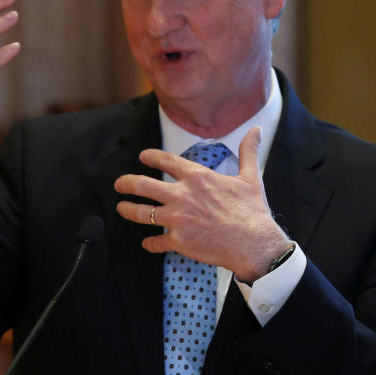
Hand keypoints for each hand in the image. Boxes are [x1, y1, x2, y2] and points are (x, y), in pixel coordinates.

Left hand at [114, 127, 290, 281]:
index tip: (142, 156)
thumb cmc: (252, 211)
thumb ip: (248, 152)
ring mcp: (177, 219)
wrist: (254, 244)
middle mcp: (182, 195)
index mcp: (197, 177)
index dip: (150, 156)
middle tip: (119, 184)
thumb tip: (256, 130)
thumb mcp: (250, 177)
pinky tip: (147, 243)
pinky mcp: (178, 241)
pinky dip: (150, 243)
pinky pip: (156, 242)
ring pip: (142, 213)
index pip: (166, 160)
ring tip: (121, 208)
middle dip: (126, 183)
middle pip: (143, 185)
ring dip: (128, 210)